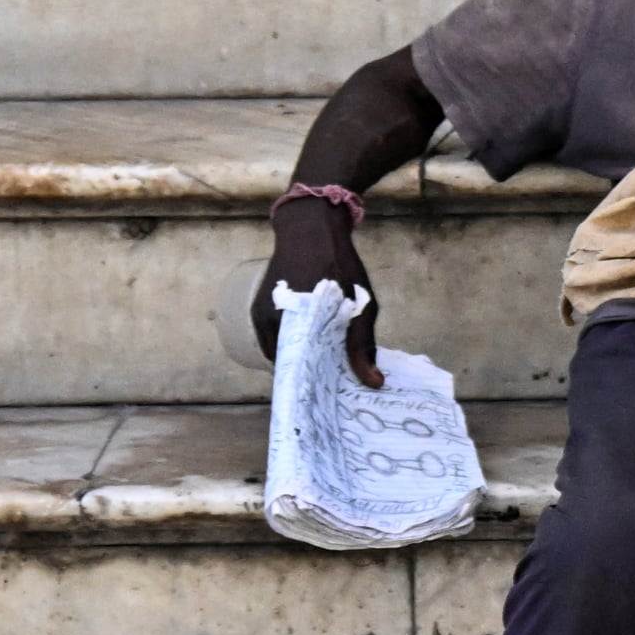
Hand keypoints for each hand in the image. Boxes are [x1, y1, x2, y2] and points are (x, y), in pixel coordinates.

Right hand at [253, 196, 382, 387]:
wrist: (309, 227)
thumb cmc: (337, 262)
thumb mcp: (360, 302)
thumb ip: (362, 344)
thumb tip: (373, 383)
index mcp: (291, 324)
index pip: (298, 375)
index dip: (315, 393)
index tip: (333, 407)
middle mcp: (269, 324)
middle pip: (291, 366)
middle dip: (312, 381)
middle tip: (337, 396)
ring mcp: (261, 318)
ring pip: (284, 354)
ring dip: (305, 364)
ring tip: (331, 376)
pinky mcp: (261, 311)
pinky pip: (278, 340)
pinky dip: (296, 348)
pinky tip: (319, 353)